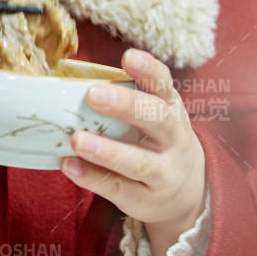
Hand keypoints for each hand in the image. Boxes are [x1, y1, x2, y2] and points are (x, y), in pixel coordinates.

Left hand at [60, 48, 206, 255]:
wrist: (187, 192)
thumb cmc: (157, 141)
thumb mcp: (154, 116)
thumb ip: (127, 100)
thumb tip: (72, 83)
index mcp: (170, 108)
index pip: (163, 85)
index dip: (148, 70)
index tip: (128, 56)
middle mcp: (173, 139)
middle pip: (156, 119)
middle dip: (126, 106)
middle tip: (93, 94)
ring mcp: (163, 173)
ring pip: (139, 162)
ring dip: (107, 151)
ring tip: (77, 139)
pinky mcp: (146, 199)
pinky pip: (118, 189)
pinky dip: (92, 178)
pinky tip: (69, 166)